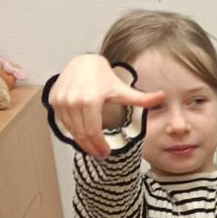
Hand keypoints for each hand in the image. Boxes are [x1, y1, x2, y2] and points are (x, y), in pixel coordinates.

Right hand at [49, 55, 164, 158]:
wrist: (83, 62)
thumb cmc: (103, 77)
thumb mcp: (122, 90)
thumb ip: (142, 98)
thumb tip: (162, 96)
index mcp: (90, 100)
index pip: (93, 132)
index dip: (99, 146)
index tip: (106, 153)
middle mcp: (73, 100)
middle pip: (82, 134)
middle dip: (91, 147)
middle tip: (100, 154)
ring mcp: (61, 101)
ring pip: (71, 130)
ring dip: (82, 142)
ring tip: (92, 147)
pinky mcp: (54, 100)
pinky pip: (63, 122)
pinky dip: (72, 131)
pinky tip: (82, 135)